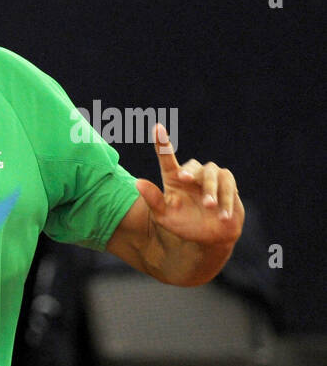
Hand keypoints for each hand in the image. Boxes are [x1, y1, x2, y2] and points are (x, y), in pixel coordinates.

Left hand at [134, 124, 244, 246]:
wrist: (209, 237)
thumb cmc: (183, 225)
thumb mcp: (164, 217)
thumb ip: (153, 200)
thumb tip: (138, 182)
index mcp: (172, 179)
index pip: (166, 158)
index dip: (162, 142)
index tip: (157, 127)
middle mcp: (191, 175)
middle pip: (192, 165)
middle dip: (191, 172)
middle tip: (185, 179)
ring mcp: (210, 178)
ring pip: (212, 173)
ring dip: (210, 190)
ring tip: (209, 206)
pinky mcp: (228, 184)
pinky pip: (228, 184)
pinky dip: (225, 199)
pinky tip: (222, 215)